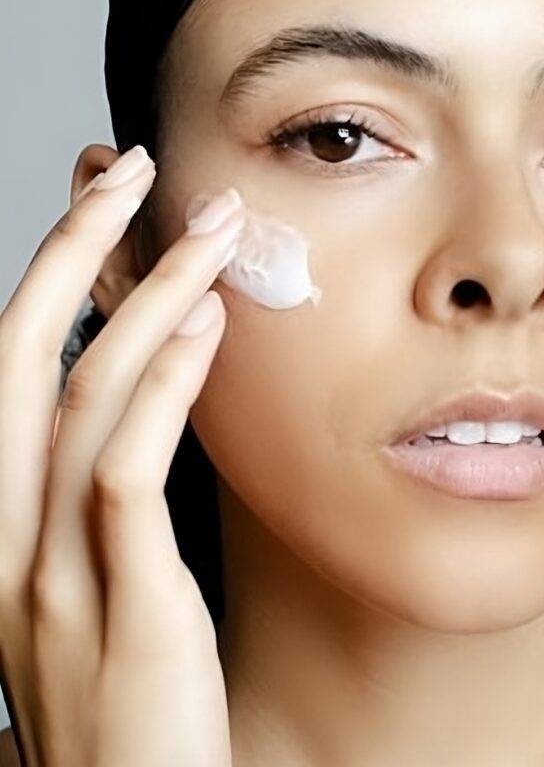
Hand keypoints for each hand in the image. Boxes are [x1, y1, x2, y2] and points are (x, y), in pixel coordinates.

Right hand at [0, 146, 243, 765]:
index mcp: (2, 520)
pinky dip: (164, 390)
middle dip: (73, 246)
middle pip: (20, 354)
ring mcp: (54, 576)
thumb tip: (156, 371)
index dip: (52, 267)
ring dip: (147, 295)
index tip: (102, 195)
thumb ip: (108, 476)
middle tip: (131, 167)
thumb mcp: (102, 570)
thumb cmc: (130, 686)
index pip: (11, 363)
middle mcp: (7, 537)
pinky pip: (123, 475)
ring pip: (81, 396)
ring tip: (212, 232)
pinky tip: (210, 331)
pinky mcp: (122, 610)